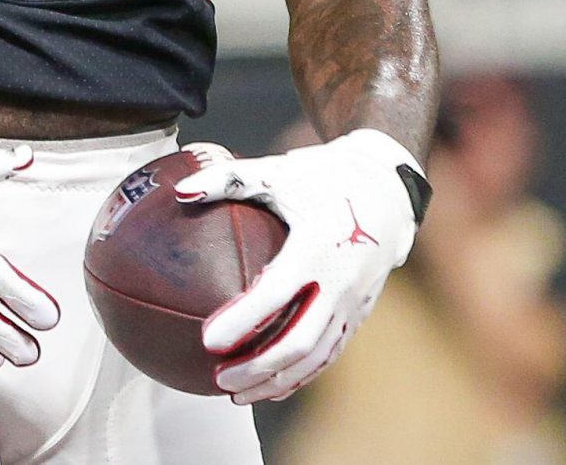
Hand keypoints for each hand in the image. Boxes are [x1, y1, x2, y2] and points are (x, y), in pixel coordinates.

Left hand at [175, 130, 421, 403]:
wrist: (387, 190)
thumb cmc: (323, 177)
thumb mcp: (277, 171)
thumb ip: (226, 180)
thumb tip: (178, 191)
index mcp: (318, 247)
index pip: (277, 293)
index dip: (243, 319)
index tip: (207, 339)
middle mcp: (340, 282)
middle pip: (300, 339)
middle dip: (259, 365)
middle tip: (218, 375)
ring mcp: (354, 303)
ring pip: (317, 356)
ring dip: (279, 379)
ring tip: (237, 393)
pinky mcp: (360, 313)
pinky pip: (331, 352)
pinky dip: (302, 375)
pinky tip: (271, 387)